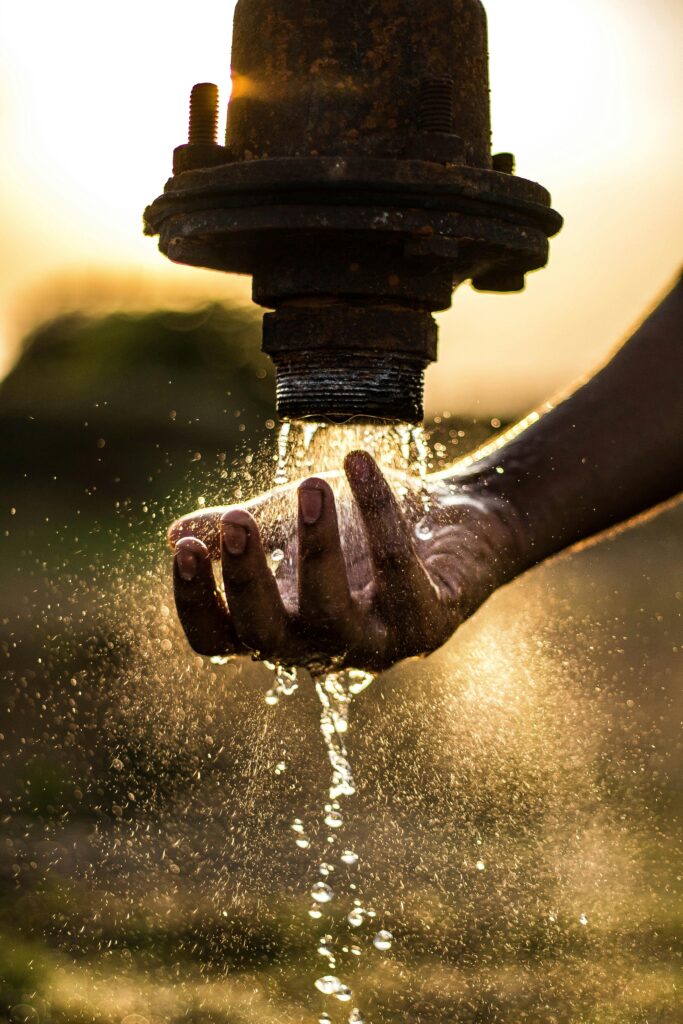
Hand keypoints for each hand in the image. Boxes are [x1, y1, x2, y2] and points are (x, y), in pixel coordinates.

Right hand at [168, 451, 524, 671]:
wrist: (453, 523)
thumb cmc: (361, 529)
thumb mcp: (289, 523)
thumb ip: (237, 532)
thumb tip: (174, 534)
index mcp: (279, 627)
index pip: (219, 639)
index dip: (197, 602)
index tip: (187, 547)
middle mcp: (322, 647)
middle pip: (268, 637)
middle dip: (250, 579)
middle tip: (238, 518)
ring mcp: (376, 644)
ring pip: (334, 617)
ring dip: (318, 549)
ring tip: (312, 485)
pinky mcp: (428, 624)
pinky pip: (398, 571)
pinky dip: (380, 513)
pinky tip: (360, 462)